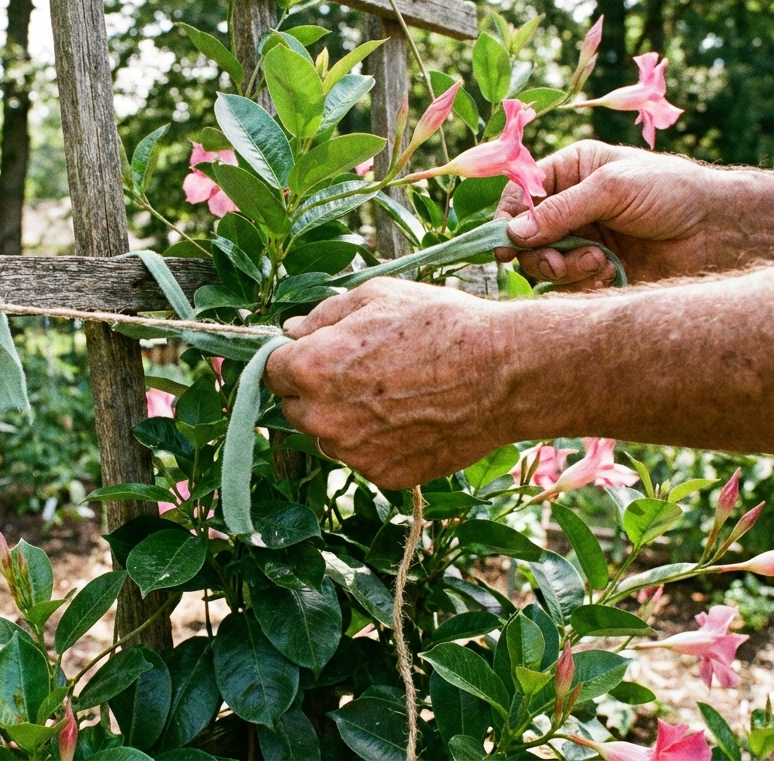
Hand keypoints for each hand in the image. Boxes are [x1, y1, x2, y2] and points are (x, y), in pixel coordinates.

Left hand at [264, 278, 519, 488]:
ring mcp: (353, 453)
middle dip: (315, 390)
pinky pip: (364, 457)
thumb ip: (322, 315)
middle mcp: (322, 418)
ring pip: (330, 435)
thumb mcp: (376, 296)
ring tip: (394, 393)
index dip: (291, 359)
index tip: (313, 353)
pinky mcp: (384, 476)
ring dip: (345, 418)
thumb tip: (291, 331)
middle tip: (361, 371)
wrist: (503, 373)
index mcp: (311, 368)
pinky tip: (412, 417)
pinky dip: (379, 442)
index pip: (270, 371)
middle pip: (294, 407)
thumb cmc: (442, 325)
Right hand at [497, 141, 745, 290]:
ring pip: (544, 263)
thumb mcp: (612, 188)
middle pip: (525, 235)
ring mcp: (583, 238)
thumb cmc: (671, 192)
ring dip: (565, 268)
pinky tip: (611, 272)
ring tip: (598, 262)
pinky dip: (584, 281)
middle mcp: (571, 205)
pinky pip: (569, 284)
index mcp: (572, 170)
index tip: (502, 245)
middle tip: (555, 263)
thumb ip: (559, 211)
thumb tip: (511, 235)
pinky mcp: (596, 269)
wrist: (719, 231)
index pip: (520, 194)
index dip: (507, 219)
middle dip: (538, 252)